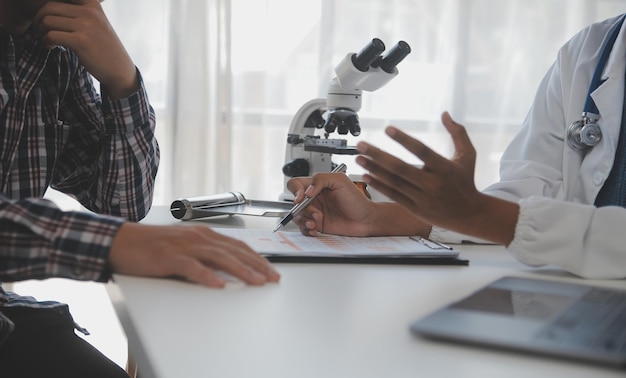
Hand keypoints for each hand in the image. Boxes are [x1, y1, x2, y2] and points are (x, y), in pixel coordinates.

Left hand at [34, 0, 138, 98]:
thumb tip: (51, 7)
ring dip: (41, 31)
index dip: (47, 8)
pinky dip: (46, 41)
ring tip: (46, 39)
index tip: (48, 19)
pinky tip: (52, 46)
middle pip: (50, 7)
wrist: (119, 69)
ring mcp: (86, 26)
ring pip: (48, 21)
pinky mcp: (80, 41)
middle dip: (39, 19)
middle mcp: (90, 12)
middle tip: (41, 30)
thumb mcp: (97, 22)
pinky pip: (51, 35)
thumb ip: (80, 11)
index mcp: (93, 4)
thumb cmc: (104, 47)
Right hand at [108, 222, 280, 287]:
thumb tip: (226, 270)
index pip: (236, 246)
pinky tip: (219, 285)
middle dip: (256, 265)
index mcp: (203, 234)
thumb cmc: (153, 245)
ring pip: (219, 258)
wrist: (122, 240)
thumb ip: (204, 255)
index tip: (270, 270)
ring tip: (256, 281)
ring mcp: (184, 246)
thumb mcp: (184, 246)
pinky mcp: (169, 257)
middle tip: (272, 278)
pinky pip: (192, 267)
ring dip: (240, 270)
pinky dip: (207, 276)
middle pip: (234, 251)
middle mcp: (198, 237)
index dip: (256, 258)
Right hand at [286, 172, 374, 235]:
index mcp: (317, 185)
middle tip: (316, 213)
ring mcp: (314, 212)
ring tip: (316, 222)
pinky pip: (303, 228)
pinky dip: (306, 229)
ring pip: (297, 216)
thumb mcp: (340, 181)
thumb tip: (307, 190)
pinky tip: (315, 229)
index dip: (295, 191)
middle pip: (294, 202)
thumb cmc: (357, 200)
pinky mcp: (317, 225)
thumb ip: (321, 179)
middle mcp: (314, 199)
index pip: (296, 184)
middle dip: (302, 209)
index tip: (301, 198)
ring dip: (304, 220)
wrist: (366, 220)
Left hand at [355, 112, 516, 244]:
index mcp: (444, 168)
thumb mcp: (468, 155)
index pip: (421, 150)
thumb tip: (445, 113)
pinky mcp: (415, 208)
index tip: (387, 129)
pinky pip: (393, 195)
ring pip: (393, 182)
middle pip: (400, 167)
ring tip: (358, 158)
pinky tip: (366, 176)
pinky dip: (379, 186)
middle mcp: (432, 183)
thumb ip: (458, 133)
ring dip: (374, 169)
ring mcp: (422, 197)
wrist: (469, 215)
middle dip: (378, 155)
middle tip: (361, 144)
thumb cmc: (466, 181)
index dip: (404, 139)